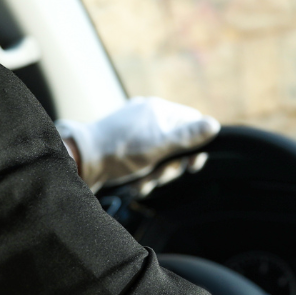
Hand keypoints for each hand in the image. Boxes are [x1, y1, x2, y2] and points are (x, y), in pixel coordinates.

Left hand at [56, 97, 220, 193]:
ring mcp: (134, 130)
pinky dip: (143, 173)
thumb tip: (215, 124)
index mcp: (158, 110)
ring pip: (160, 154)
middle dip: (171, 165)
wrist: (80, 161)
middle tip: (160, 177)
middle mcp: (148, 116)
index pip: (192, 123)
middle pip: (176, 142)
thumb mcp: (159, 146)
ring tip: (143, 184)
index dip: (196, 146)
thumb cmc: (120, 152)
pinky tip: (135, 184)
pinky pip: (144, 158)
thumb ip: (187, 136)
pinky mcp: (123, 145)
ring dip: (156, 174)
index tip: (191, 166)